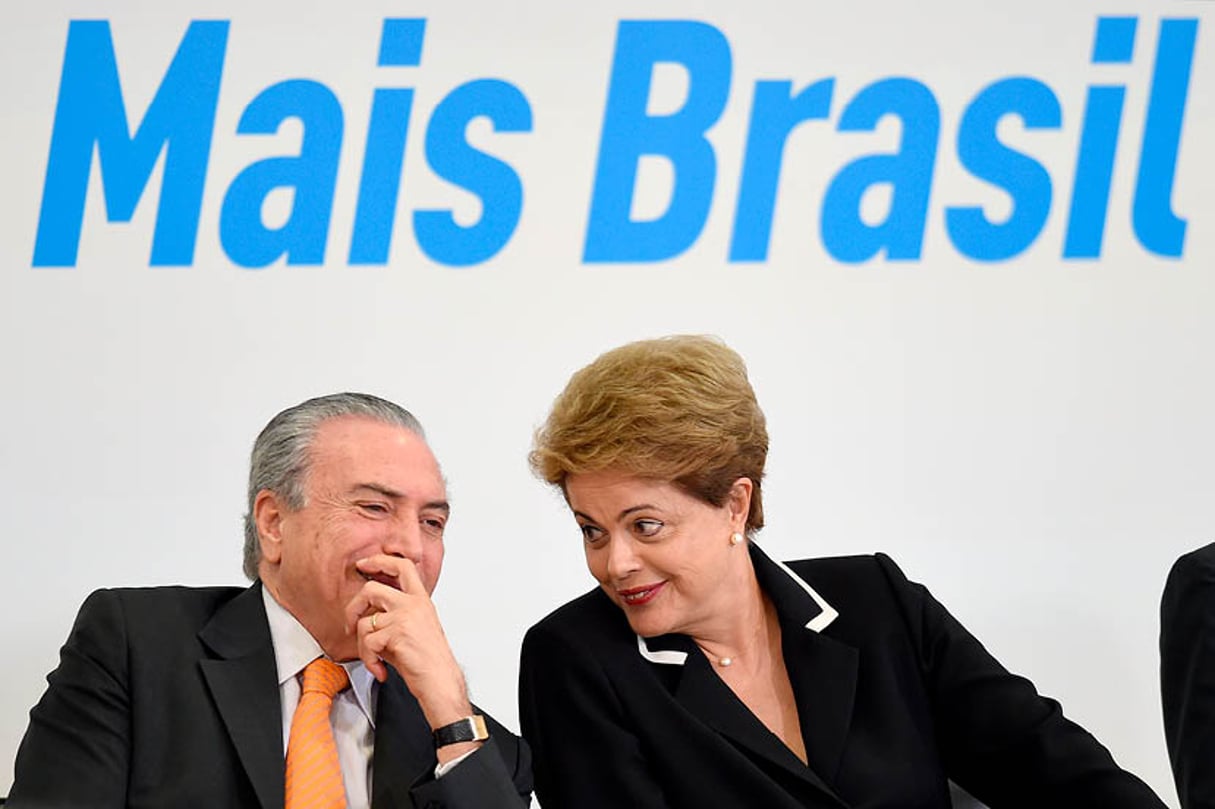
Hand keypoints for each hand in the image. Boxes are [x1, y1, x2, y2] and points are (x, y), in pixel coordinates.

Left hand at [344, 555, 472, 729]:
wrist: (440, 681)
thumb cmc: (428, 660)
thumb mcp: (415, 628)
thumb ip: (395, 615)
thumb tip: (368, 613)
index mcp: (421, 599)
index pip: (403, 566)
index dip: (380, 561)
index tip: (364, 564)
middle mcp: (414, 604)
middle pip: (372, 588)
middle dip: (353, 608)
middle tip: (350, 623)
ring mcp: (405, 617)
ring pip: (364, 622)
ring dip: (362, 646)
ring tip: (374, 658)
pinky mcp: (397, 633)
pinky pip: (367, 642)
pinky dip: (368, 660)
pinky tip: (380, 668)